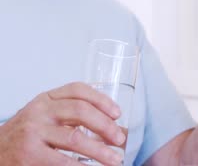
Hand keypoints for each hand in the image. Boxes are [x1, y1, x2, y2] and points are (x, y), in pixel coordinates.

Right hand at [0, 82, 125, 165]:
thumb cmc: (28, 135)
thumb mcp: (48, 117)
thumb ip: (76, 118)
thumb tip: (116, 130)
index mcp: (47, 98)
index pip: (78, 89)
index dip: (102, 99)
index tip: (117, 113)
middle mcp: (40, 111)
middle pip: (81, 110)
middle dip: (105, 125)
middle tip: (119, 139)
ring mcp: (33, 132)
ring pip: (75, 138)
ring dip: (100, 150)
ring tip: (114, 159)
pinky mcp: (30, 154)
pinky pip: (63, 161)